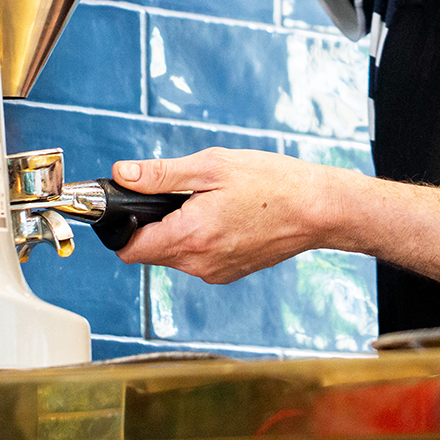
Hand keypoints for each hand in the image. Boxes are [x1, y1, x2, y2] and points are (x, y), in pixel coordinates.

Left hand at [110, 148, 340, 282]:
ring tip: (204, 202)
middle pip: (150, 252)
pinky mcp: (229, 273)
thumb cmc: (272, 183)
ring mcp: (215, 273)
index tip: (129, 205)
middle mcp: (200, 264)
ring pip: (173, 256)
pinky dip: (198, 239)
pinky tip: (221, 216)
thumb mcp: (211, 167)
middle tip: (175, 194)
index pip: (130, 249)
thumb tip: (122, 175)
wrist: (318, 210)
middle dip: (152, 224)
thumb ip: (161, 174)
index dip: (122, 226)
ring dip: (176, 231)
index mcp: (190, 236)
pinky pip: (197, 259)